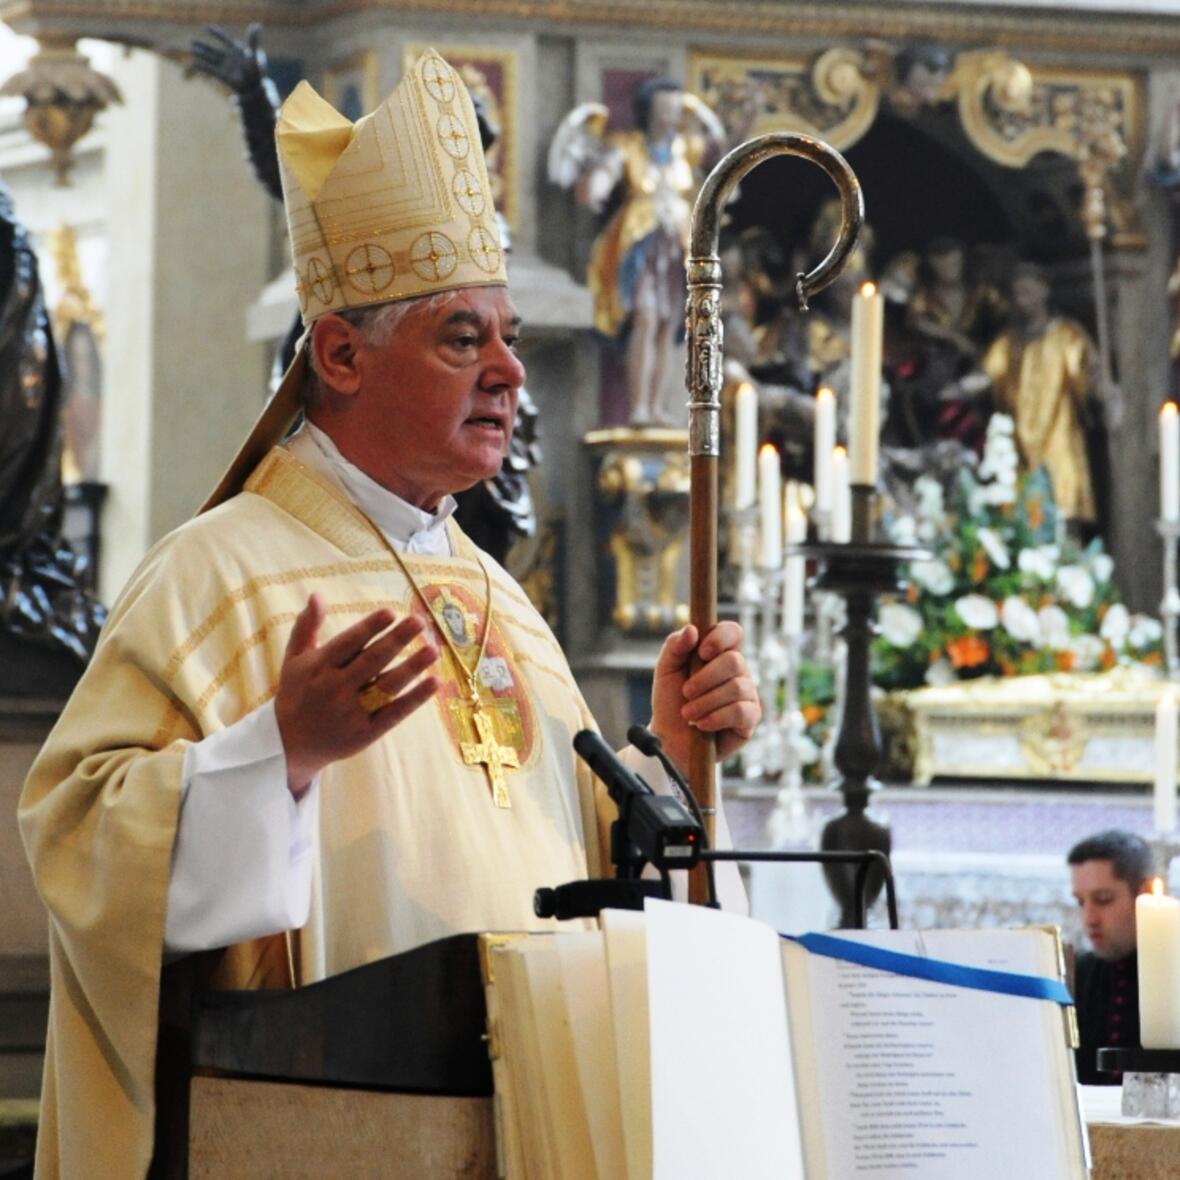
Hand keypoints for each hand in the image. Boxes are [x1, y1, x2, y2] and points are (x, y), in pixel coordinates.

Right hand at [190, 23, 266, 94]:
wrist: (255, 86)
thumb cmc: (256, 70)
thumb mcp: (254, 54)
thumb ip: (253, 40)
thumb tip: (257, 25)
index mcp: (235, 51)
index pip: (225, 40)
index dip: (217, 34)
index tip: (208, 28)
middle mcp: (228, 58)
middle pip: (213, 51)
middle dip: (203, 46)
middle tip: (193, 41)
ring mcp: (224, 67)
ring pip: (210, 59)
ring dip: (201, 55)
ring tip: (192, 50)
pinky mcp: (222, 76)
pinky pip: (211, 70)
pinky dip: (203, 67)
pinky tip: (194, 63)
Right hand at [275, 594, 438, 796]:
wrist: (289, 746)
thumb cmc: (296, 693)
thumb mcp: (294, 659)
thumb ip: (306, 626)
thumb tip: (317, 594)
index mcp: (319, 667)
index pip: (348, 643)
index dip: (369, 628)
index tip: (391, 612)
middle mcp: (335, 689)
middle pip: (372, 661)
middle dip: (397, 640)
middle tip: (420, 621)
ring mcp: (351, 712)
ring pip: (386, 687)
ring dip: (411, 667)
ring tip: (433, 649)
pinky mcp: (365, 733)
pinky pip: (394, 714)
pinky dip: (415, 699)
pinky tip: (434, 682)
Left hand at [648, 621, 759, 775]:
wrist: (669, 738)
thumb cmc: (670, 701)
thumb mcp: (665, 670)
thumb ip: (675, 646)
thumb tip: (692, 629)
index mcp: (719, 653)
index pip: (733, 632)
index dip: (721, 637)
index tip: (701, 653)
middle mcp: (738, 671)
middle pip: (735, 661)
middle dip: (705, 678)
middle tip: (686, 692)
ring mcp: (747, 694)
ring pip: (737, 688)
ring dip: (705, 702)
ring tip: (688, 713)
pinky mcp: (750, 719)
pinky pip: (740, 712)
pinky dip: (715, 718)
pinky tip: (701, 724)